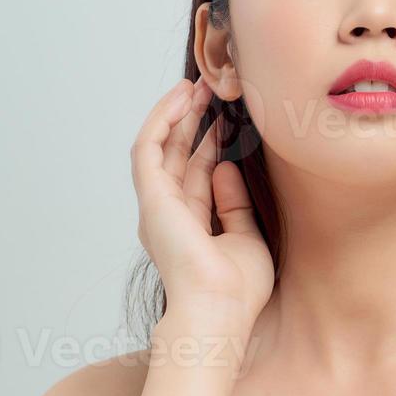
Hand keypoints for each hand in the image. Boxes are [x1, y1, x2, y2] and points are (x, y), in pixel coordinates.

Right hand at [130, 76, 274, 337]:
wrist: (220, 309)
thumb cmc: (237, 289)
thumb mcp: (246, 238)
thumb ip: (235, 204)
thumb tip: (227, 168)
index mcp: (190, 226)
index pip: (197, 175)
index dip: (209, 143)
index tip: (226, 116)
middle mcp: (168, 214)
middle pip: (177, 156)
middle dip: (193, 121)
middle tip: (210, 90)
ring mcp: (157, 205)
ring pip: (160, 147)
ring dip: (176, 114)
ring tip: (196, 86)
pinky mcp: (151, 197)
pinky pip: (150, 148)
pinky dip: (163, 120)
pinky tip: (181, 99)